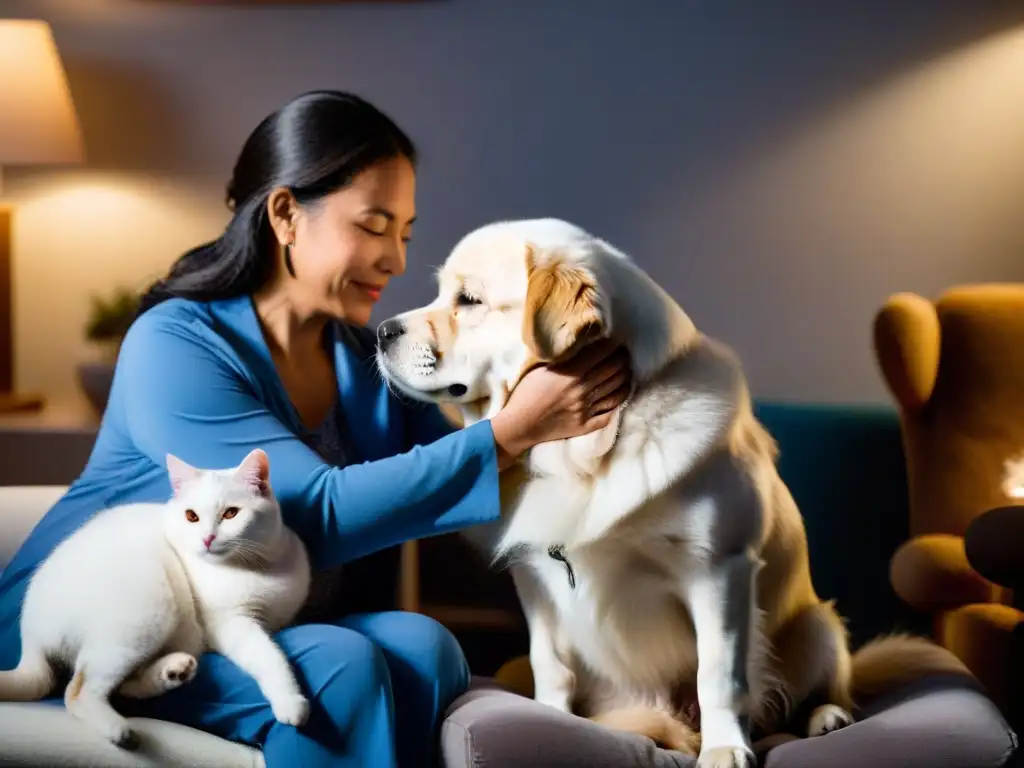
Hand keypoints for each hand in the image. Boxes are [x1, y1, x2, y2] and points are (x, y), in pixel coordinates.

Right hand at [491, 338, 631, 468]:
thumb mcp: (541, 369)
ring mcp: (586, 410)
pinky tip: (620, 393)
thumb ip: (563, 360)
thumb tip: (581, 348)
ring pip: (616, 391)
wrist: (519, 425)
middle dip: (622, 360)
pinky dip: (618, 402)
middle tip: (625, 354)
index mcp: (570, 374)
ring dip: (625, 378)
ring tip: (626, 371)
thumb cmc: (526, 394)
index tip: (616, 341)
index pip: (601, 354)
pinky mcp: (586, 426)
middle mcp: (582, 391)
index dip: (613, 345)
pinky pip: (609, 413)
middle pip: (613, 370)